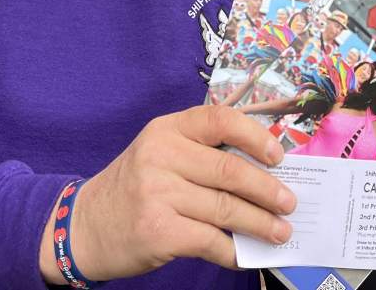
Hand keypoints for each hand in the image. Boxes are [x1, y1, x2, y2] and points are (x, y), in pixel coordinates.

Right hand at [38, 105, 295, 282]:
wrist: (85, 226)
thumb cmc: (136, 188)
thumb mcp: (161, 153)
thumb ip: (203, 153)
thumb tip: (265, 171)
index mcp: (167, 129)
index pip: (220, 120)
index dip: (256, 136)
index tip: (279, 156)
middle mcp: (160, 156)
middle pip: (229, 171)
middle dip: (267, 190)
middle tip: (290, 203)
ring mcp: (157, 194)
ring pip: (225, 209)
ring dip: (260, 224)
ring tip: (280, 232)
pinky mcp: (158, 231)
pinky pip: (210, 241)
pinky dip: (233, 251)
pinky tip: (245, 255)